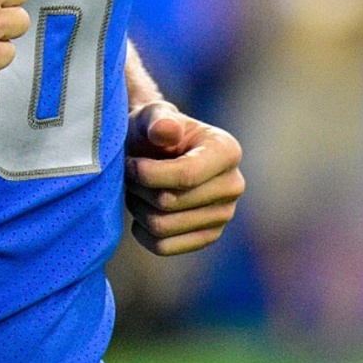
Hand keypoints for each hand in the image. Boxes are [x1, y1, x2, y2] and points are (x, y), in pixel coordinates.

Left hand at [124, 102, 243, 255]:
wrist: (154, 152)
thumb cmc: (153, 131)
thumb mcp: (151, 115)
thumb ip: (158, 120)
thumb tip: (167, 131)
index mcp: (227, 151)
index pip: (186, 176)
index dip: (148, 174)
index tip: (129, 163)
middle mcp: (233, 185)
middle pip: (170, 202)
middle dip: (139, 188)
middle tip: (129, 175)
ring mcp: (223, 215)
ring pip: (162, 227)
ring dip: (137, 208)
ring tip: (135, 190)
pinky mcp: (208, 236)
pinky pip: (164, 247)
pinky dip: (142, 233)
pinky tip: (142, 211)